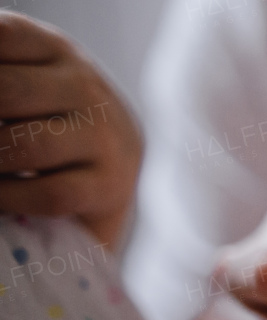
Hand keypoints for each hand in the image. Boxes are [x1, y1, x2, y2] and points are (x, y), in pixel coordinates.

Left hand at [0, 12, 141, 247]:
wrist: (118, 158)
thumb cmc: (52, 114)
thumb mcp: (27, 76)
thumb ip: (4, 77)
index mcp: (53, 48)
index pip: (2, 37)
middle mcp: (83, 86)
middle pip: (7, 92)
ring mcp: (101, 136)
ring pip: (26, 145)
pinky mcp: (108, 186)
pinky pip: (50, 194)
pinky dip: (10, 198)